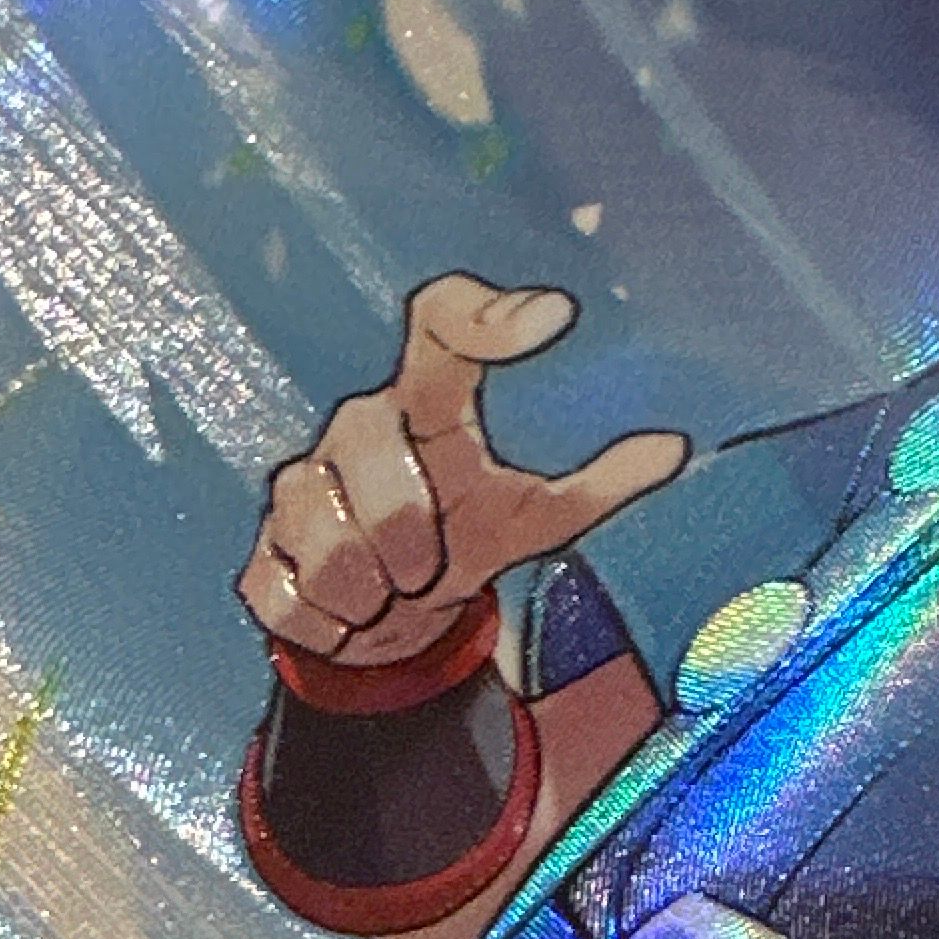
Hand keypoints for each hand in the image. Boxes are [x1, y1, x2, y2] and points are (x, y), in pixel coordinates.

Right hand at [237, 275, 689, 672]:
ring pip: (326, 540)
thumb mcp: (542, 516)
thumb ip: (602, 483)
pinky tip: (347, 618)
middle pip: (371, 452)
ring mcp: (301, 485)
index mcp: (427, 402)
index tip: (556, 316)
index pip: (442, 324)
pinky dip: (329, 624)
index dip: (489, 315)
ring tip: (392, 593)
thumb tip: (674, 447)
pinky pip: (288, 593)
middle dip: (407, 529)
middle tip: (429, 570)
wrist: (388, 620)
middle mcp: (358, 424)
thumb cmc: (467, 540)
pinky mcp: (264, 553)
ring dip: (370, 591)